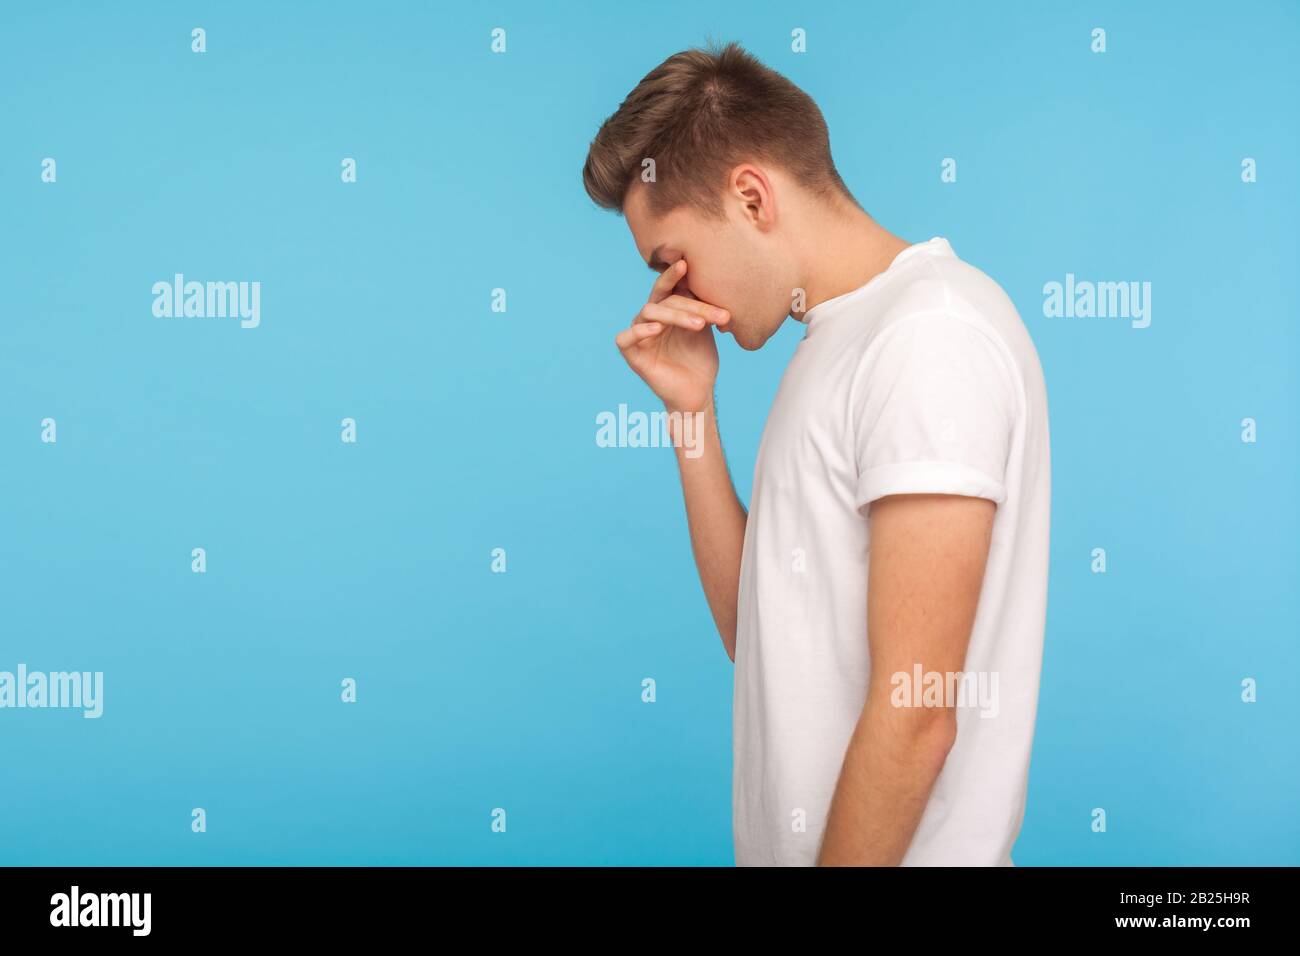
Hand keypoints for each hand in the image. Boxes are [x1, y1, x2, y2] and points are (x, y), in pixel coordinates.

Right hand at [615, 259, 729, 413]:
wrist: (697, 392)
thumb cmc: (700, 360)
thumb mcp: (705, 328)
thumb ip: (700, 306)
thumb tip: (711, 278)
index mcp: (667, 310)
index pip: (669, 287)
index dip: (674, 275)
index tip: (687, 264)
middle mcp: (651, 318)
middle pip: (665, 299)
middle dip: (692, 305)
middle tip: (716, 315)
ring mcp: (640, 335)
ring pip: (649, 312)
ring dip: (676, 315)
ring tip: (700, 326)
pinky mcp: (631, 354)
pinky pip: (626, 337)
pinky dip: (640, 330)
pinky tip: (657, 329)